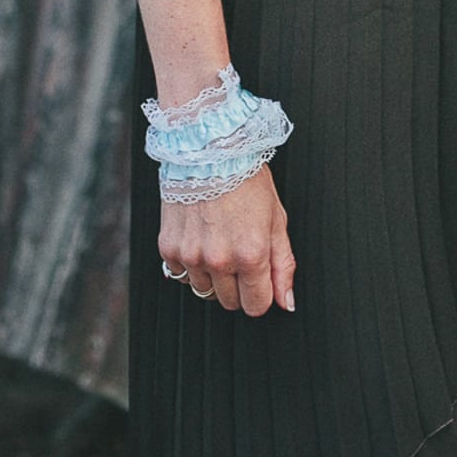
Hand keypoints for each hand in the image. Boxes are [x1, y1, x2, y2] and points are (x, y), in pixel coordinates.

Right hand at [158, 165, 295, 313]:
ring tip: (220, 242)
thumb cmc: (247, 180)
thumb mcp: (276, 219)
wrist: (209, 150)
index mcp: (251, 254)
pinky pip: (181, 275)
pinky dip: (191, 264)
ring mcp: (191, 255)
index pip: (256, 306)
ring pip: (204, 291)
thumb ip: (283, 265)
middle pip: (230, 303)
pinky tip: (200, 238)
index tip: (260, 280)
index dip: (261, 295)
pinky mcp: (169, 248)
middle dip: (239, 287)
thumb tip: (287, 302)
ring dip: (213, 276)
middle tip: (240, 254)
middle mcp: (219, 259)